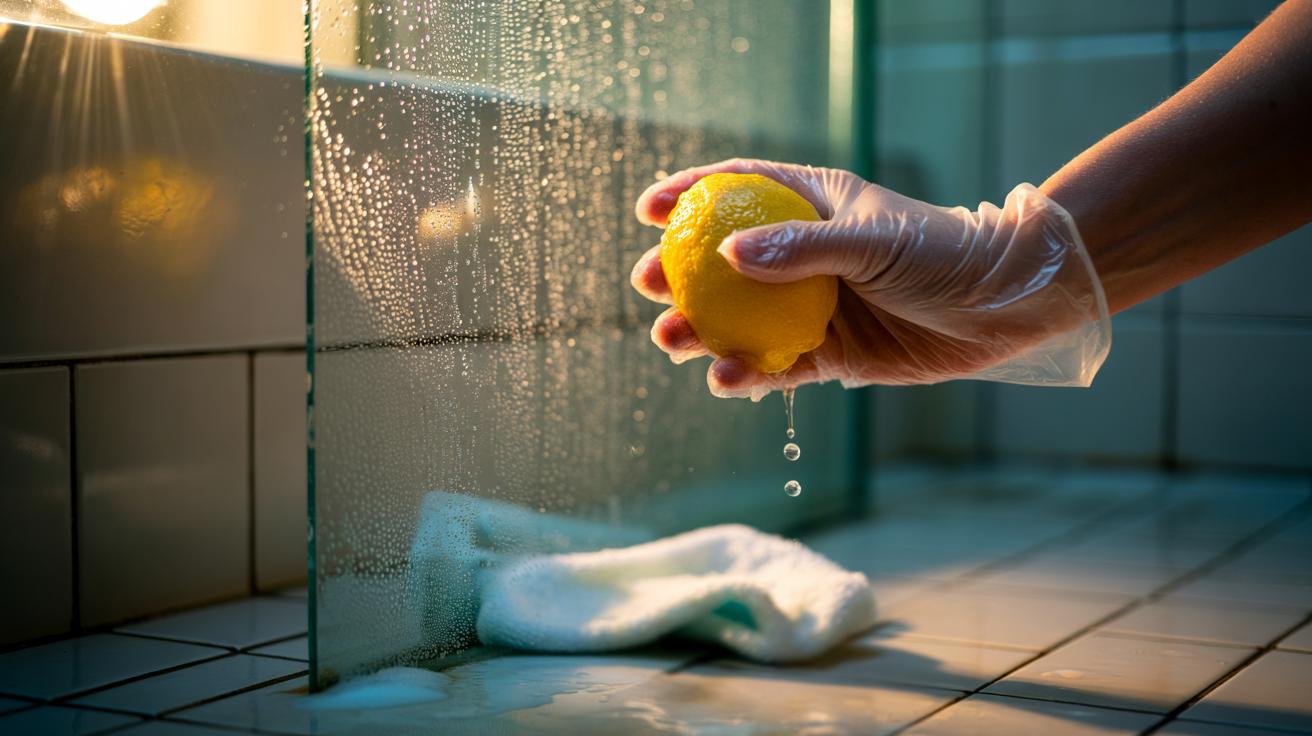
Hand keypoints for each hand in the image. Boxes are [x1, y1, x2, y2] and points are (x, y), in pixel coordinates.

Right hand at [630, 159, 1110, 398]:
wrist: (1004, 309)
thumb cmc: (942, 252)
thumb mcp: (871, 241)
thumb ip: (801, 248)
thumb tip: (727, 254)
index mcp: (813, 206)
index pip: (739, 189)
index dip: (688, 195)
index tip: (647, 210)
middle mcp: (805, 257)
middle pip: (723, 263)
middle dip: (678, 275)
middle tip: (647, 286)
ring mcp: (814, 308)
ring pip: (741, 321)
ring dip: (701, 332)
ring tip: (672, 340)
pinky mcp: (831, 357)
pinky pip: (777, 368)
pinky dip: (748, 376)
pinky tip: (724, 380)